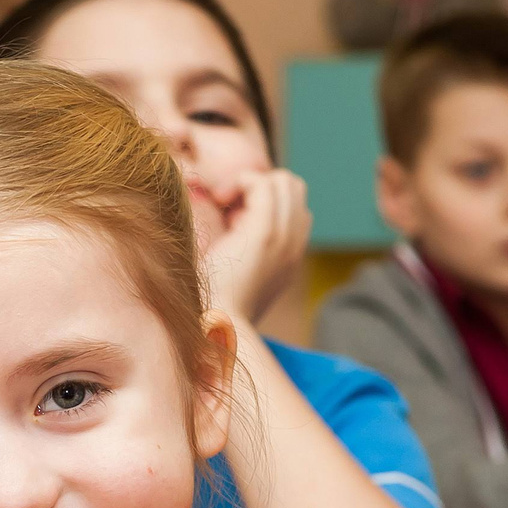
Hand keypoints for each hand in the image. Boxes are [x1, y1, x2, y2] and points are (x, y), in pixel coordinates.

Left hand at [200, 169, 310, 326]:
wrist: (213, 325)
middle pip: (295, 189)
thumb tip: (229, 227)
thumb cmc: (212, 304)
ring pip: (285, 182)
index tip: (232, 216)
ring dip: (252, 182)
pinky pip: (264, 184)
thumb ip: (240, 252)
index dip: (264, 200)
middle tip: (228, 203)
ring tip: (224, 202)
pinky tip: (221, 199)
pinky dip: (242, 182)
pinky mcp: (265, 234)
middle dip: (262, 184)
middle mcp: (294, 247)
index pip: (295, 208)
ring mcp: (284, 239)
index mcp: (288, 257)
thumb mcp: (232, 276)